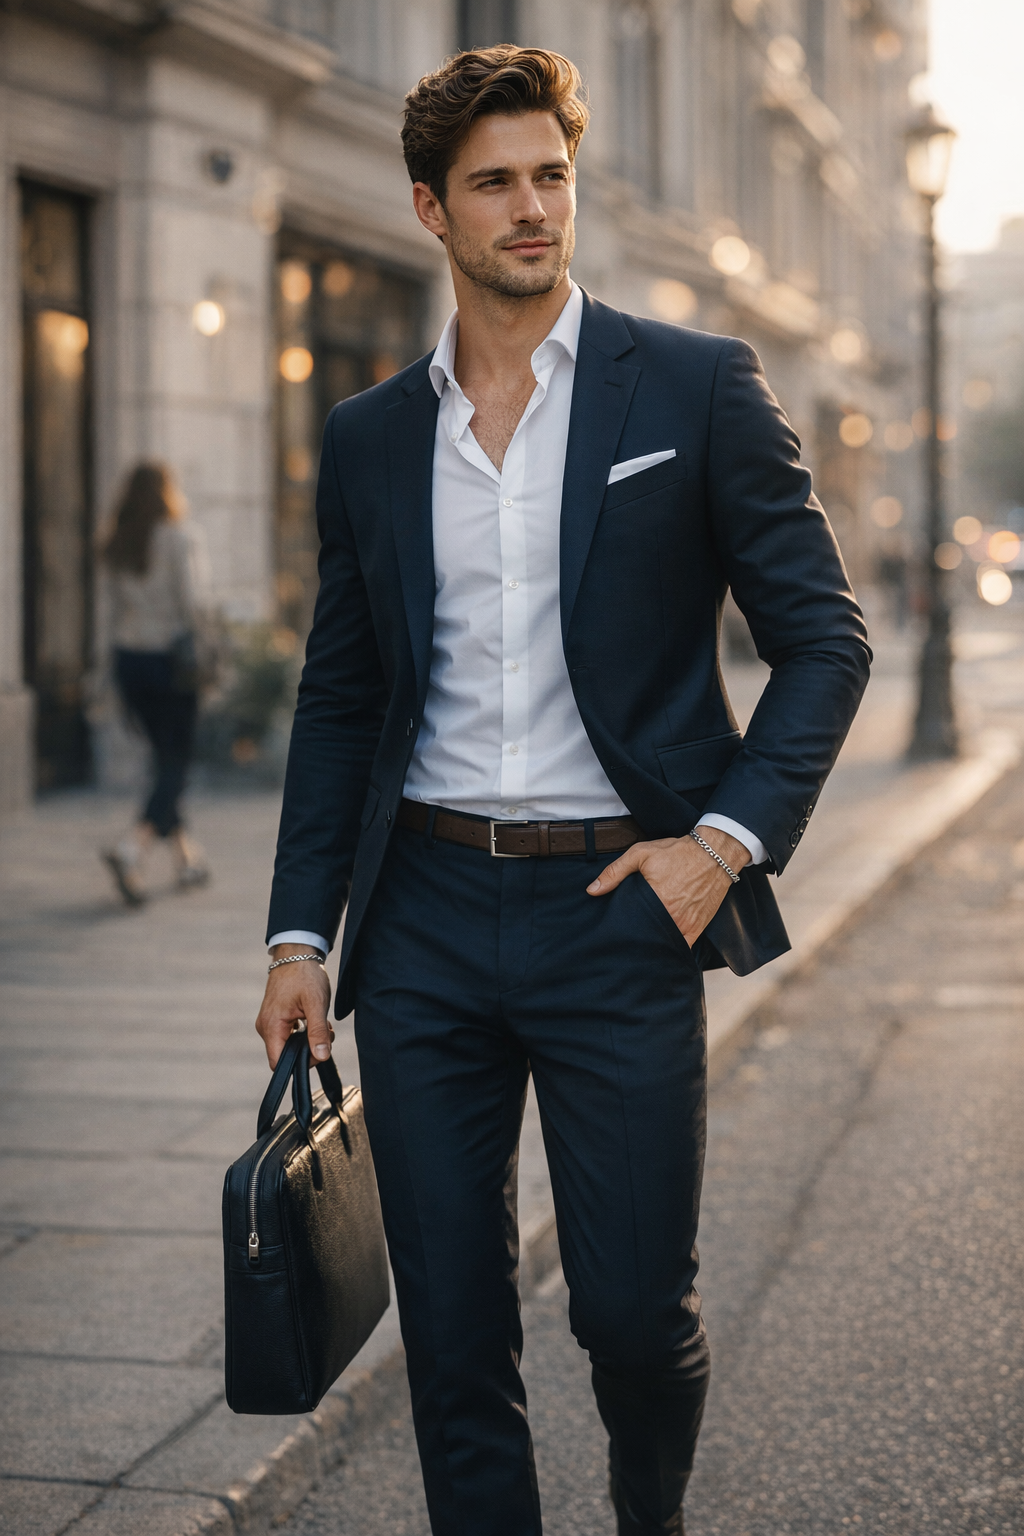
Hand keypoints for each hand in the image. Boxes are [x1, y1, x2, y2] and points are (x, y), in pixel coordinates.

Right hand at [256, 944, 333, 1068]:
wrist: (297, 954)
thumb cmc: (305, 975)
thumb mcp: (316, 1004)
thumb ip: (318, 1032)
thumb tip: (321, 1056)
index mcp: (271, 1026)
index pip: (278, 1063)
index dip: (299, 1063)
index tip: (318, 1050)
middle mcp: (266, 1027)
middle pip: (285, 1055)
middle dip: (308, 1049)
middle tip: (325, 1033)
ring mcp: (269, 1022)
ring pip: (289, 1045)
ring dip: (308, 1039)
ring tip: (320, 1022)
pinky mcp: (275, 1017)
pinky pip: (288, 1034)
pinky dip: (303, 1032)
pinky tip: (313, 1019)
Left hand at [586, 826, 749, 946]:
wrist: (714, 854)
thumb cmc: (677, 852)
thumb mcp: (641, 854)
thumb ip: (615, 872)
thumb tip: (592, 890)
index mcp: (655, 900)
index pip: (631, 924)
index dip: (621, 929)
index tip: (612, 932)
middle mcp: (671, 916)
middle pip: (646, 937)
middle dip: (634, 939)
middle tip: (622, 941)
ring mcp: (685, 925)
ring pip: (662, 944)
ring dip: (651, 945)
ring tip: (638, 946)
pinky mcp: (697, 927)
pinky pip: (681, 947)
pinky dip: (670, 949)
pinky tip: (660, 950)